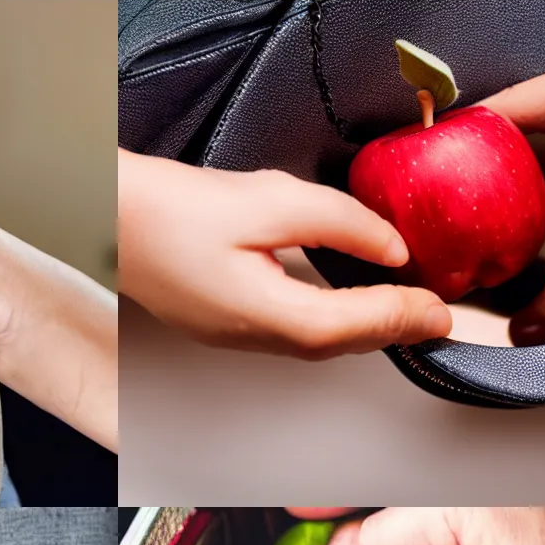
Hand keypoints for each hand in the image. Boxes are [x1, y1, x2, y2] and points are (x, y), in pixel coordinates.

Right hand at [116, 153, 451, 357]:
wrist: (101, 212)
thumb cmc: (167, 208)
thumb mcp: (268, 199)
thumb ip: (339, 222)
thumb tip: (391, 245)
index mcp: (265, 314)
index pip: (356, 326)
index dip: (406, 317)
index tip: (443, 310)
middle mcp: (250, 336)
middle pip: (339, 344)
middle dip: (392, 330)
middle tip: (436, 315)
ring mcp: (232, 334)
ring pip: (316, 343)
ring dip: (363, 328)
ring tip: (402, 308)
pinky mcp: (221, 320)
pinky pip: (293, 331)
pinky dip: (332, 320)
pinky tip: (343, 300)